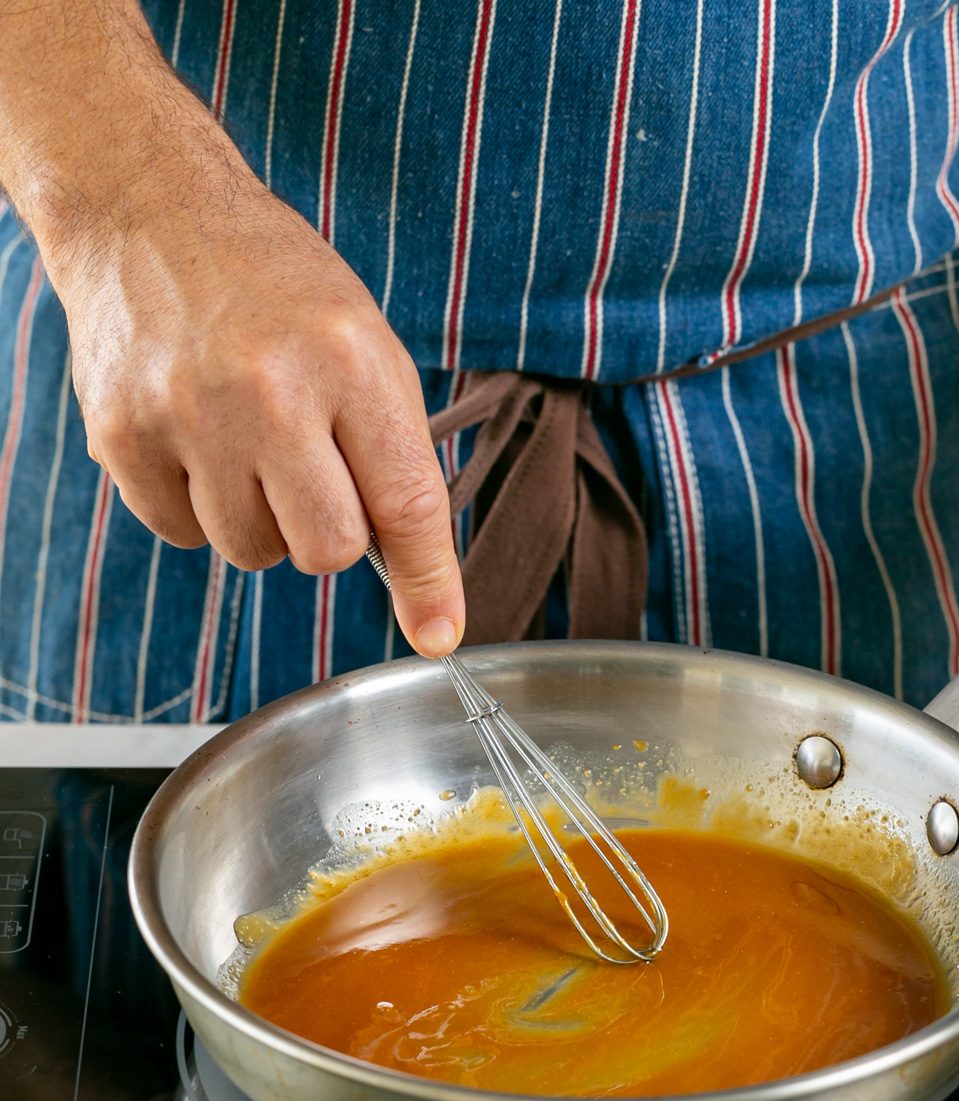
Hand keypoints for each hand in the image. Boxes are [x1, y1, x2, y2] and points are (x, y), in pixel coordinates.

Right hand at [56, 152, 463, 657]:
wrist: (149, 211)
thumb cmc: (275, 287)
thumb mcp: (363, 346)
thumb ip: (393, 456)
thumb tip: (413, 576)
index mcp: (349, 361)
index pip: (405, 503)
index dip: (427, 580)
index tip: (438, 634)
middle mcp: (269, 390)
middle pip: (327, 552)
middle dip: (328, 535)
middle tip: (311, 475)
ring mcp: (187, 414)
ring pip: (252, 552)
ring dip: (260, 521)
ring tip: (246, 442)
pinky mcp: (122, 435)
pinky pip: (182, 535)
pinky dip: (197, 507)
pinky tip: (197, 440)